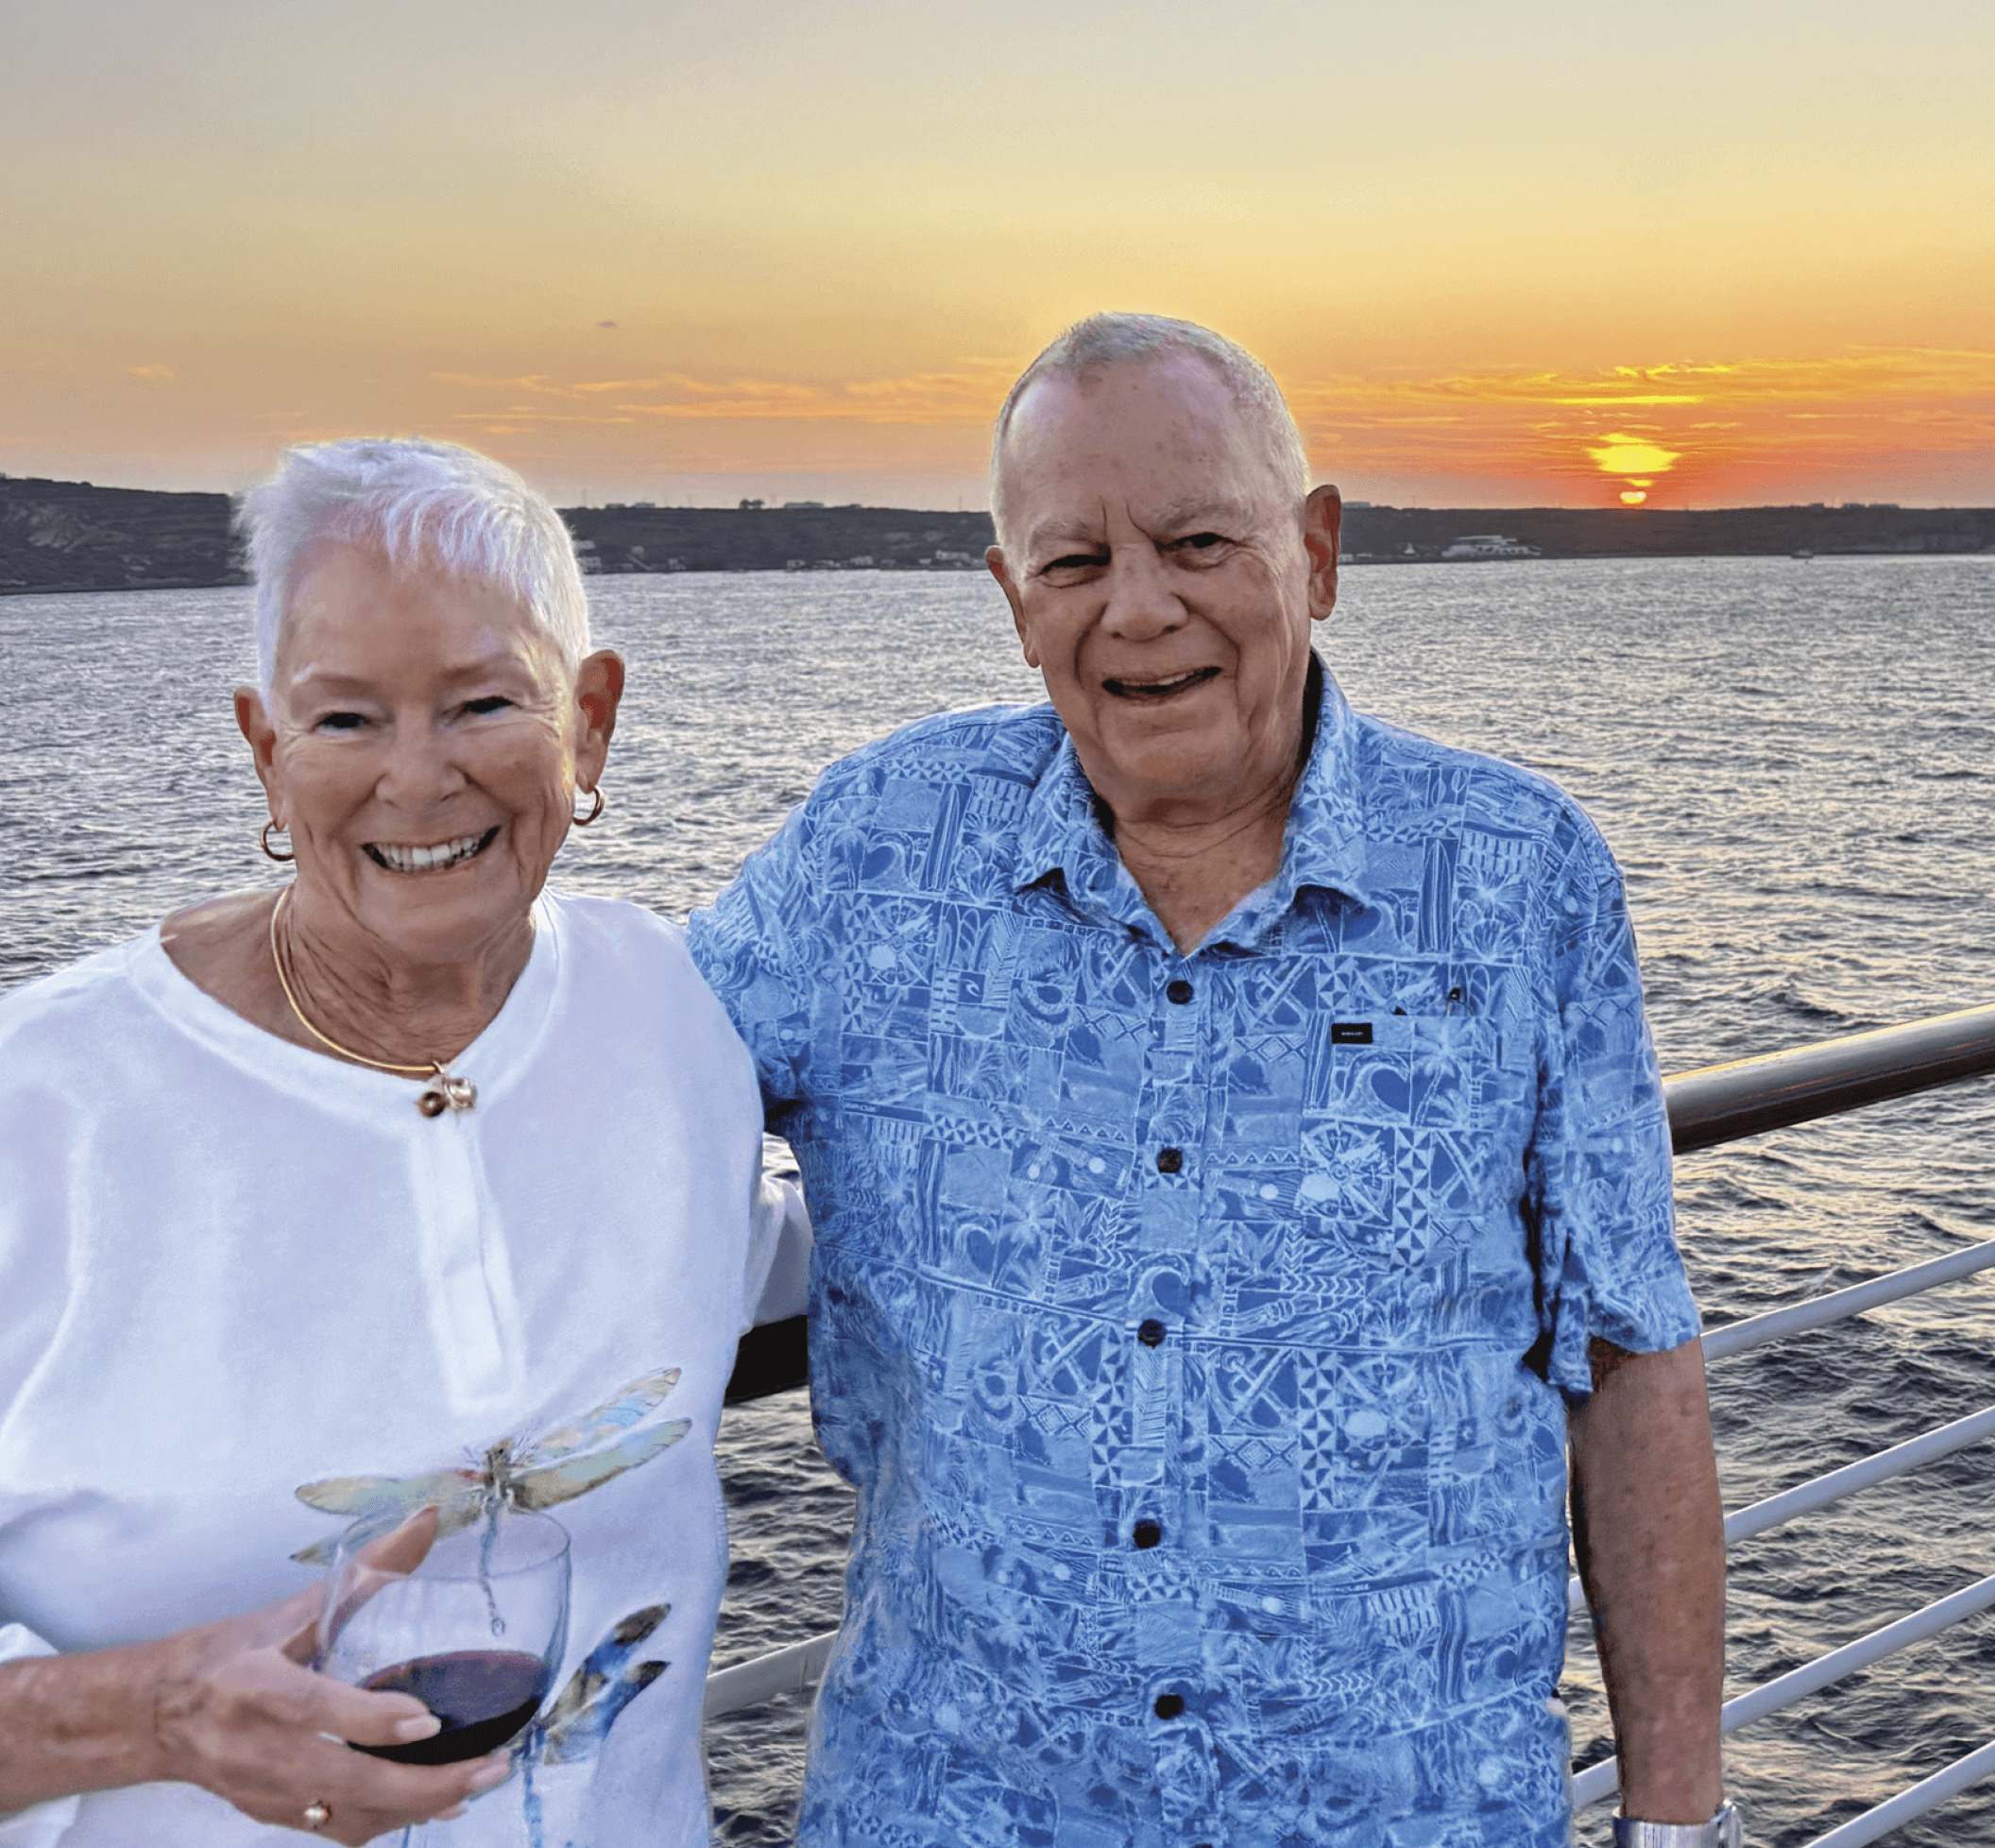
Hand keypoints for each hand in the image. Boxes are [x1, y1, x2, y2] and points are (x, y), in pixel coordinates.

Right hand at [152, 1510, 509, 1842]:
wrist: (152, 1717)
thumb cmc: (224, 1654)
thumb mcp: (287, 1609)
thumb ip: (364, 1570)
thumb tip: (428, 1519)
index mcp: (254, 1684)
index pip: (314, 1708)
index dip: (372, 1721)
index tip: (428, 1721)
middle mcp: (256, 1746)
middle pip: (345, 1781)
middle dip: (424, 1784)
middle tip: (489, 1766)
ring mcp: (262, 1790)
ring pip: (347, 1816)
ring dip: (417, 1809)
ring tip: (477, 1782)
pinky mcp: (269, 1815)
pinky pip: (335, 1829)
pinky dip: (388, 1821)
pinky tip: (436, 1805)